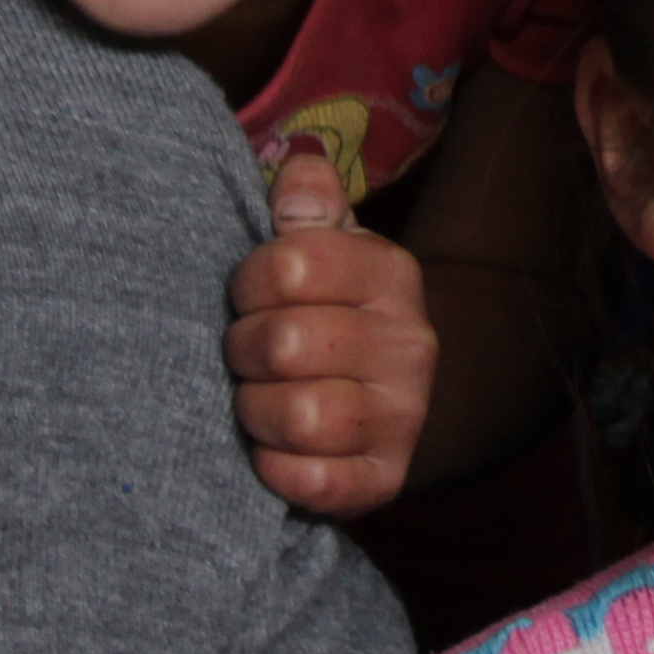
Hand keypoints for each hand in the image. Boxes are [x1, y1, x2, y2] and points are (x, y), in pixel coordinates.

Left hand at [224, 146, 436, 520]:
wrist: (381, 404)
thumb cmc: (328, 315)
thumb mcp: (326, 250)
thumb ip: (306, 204)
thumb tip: (298, 171)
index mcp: (391, 274)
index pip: (290, 265)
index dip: (247, 283)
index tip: (249, 297)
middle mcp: (410, 343)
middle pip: (284, 344)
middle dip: (243, 352)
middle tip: (247, 357)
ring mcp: (405, 417)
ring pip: (299, 416)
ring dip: (256, 412)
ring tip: (260, 401)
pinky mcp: (385, 480)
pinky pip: (313, 482)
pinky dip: (277, 469)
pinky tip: (274, 452)